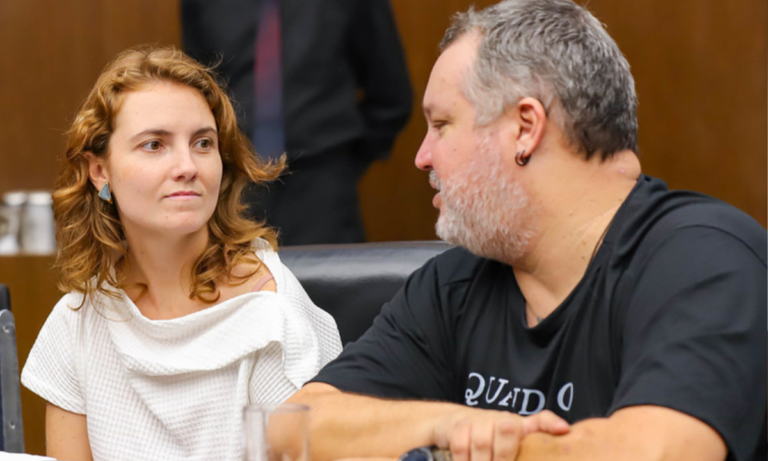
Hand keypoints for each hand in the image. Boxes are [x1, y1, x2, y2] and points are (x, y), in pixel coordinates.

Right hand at [432, 409, 568, 460]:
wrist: (454, 423)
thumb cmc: (489, 442)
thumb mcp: (509, 446)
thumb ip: (526, 453)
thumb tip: (552, 443)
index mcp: (520, 427)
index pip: (541, 420)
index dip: (552, 424)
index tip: (563, 430)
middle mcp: (502, 419)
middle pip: (508, 429)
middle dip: (504, 455)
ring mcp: (480, 419)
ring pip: (482, 442)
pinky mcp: (459, 423)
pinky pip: (460, 445)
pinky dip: (462, 460)